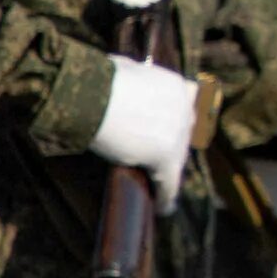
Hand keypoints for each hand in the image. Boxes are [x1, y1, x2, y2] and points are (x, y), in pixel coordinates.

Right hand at [93, 56, 197, 207]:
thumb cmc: (98, 80)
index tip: (167, 128)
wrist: (92, 96)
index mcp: (176, 86)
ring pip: (177, 159)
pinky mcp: (165, 157)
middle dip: (172, 145)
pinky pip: (169, 183)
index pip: (184, 106)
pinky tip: (162, 208)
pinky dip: (166, 196)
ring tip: (161, 188)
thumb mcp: (125, 69)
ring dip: (168, 173)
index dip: (175, 120)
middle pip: (184, 134)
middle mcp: (183, 110)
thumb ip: (134, 77)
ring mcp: (177, 135)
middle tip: (157, 158)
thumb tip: (126, 76)